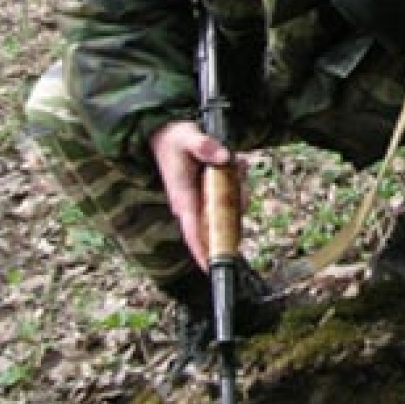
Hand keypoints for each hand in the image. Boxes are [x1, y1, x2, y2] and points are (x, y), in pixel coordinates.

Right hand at [149, 120, 238, 268]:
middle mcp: (193, 204)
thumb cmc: (174, 139)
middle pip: (221, 222)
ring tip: (235, 163)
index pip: (194, 232)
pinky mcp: (209, 193)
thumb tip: (223, 157)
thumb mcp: (187, 137)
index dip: (204, 252)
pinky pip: (232, 196)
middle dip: (236, 207)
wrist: (165, 132)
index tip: (213, 270)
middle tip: (238, 176)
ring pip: (231, 207)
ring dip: (239, 188)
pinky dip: (238, 181)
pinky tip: (236, 163)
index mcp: (184, 198)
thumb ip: (204, 146)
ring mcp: (202, 200)